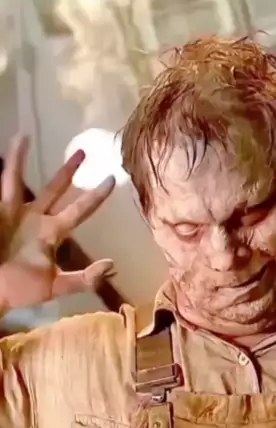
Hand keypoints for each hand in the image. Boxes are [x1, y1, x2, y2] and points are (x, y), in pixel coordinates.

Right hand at [0, 135, 115, 311]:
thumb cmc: (20, 290)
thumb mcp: (54, 286)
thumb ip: (83, 280)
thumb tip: (112, 266)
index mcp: (52, 232)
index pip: (80, 210)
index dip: (95, 195)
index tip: (113, 179)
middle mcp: (35, 218)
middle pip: (54, 189)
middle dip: (67, 171)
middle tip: (83, 151)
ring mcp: (12, 214)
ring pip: (16, 180)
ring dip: (18, 159)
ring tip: (22, 137)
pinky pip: (0, 187)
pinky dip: (1, 171)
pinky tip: (1, 153)